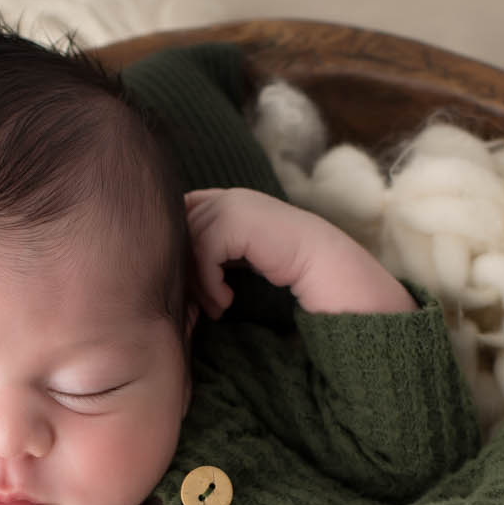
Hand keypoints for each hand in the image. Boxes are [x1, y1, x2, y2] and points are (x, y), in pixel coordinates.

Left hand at [186, 187, 415, 318]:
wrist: (327, 266)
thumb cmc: (287, 266)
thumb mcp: (243, 254)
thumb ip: (215, 248)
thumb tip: (177, 264)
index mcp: (229, 201)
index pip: (182, 214)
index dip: (180, 249)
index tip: (195, 286)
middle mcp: (228, 197)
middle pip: (179, 230)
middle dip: (184, 271)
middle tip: (202, 304)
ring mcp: (233, 205)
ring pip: (188, 244)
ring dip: (198, 284)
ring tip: (218, 307)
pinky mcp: (238, 221)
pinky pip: (204, 252)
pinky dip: (209, 283)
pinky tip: (227, 302)